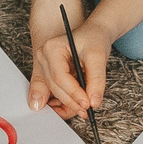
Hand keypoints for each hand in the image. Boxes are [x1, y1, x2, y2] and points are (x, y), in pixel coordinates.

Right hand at [29, 0, 107, 118]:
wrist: (93, 34)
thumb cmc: (94, 39)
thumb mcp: (98, 56)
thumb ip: (96, 79)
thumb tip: (94, 101)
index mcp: (51, 48)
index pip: (60, 77)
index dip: (74, 93)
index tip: (87, 103)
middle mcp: (44, 58)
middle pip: (55, 87)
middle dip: (72, 101)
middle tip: (87, 109)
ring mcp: (45, 67)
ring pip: (54, 92)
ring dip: (69, 103)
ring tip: (85, 109)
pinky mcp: (50, 75)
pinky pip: (55, 92)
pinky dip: (67, 101)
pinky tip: (77, 106)